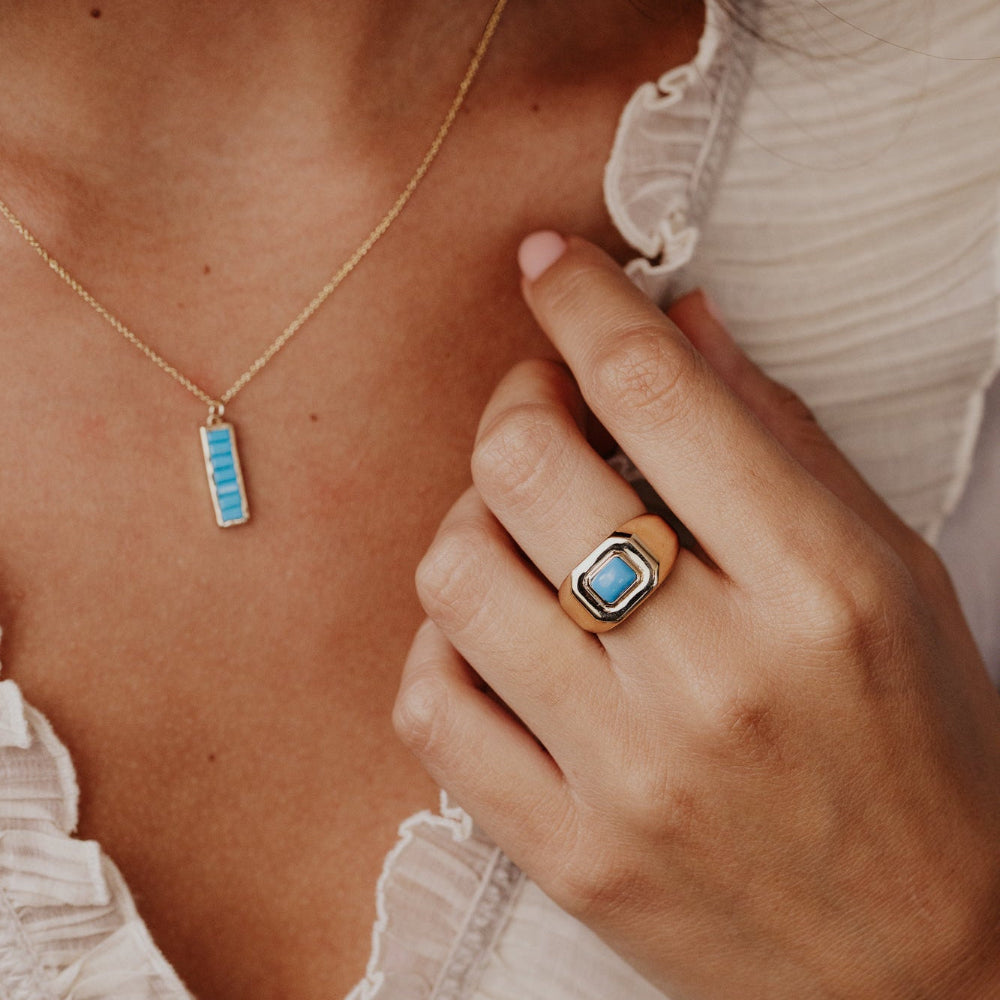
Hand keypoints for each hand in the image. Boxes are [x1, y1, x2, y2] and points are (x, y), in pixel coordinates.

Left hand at [394, 233, 999, 999]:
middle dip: (516, 404)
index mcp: (817, 589)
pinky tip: (492, 637)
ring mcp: (627, 774)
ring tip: (517, 529)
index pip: (656, 391)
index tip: (551, 263)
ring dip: (470, 522)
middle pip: (525, 469)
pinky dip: (442, 644)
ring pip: (456, 578)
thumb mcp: (890, 579)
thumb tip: (684, 324)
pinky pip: (433, 706)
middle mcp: (714, 676)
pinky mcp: (568, 852)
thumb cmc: (927, 758)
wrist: (926, 966)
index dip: (584, 301)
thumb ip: (782, 439)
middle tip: (540, 408)